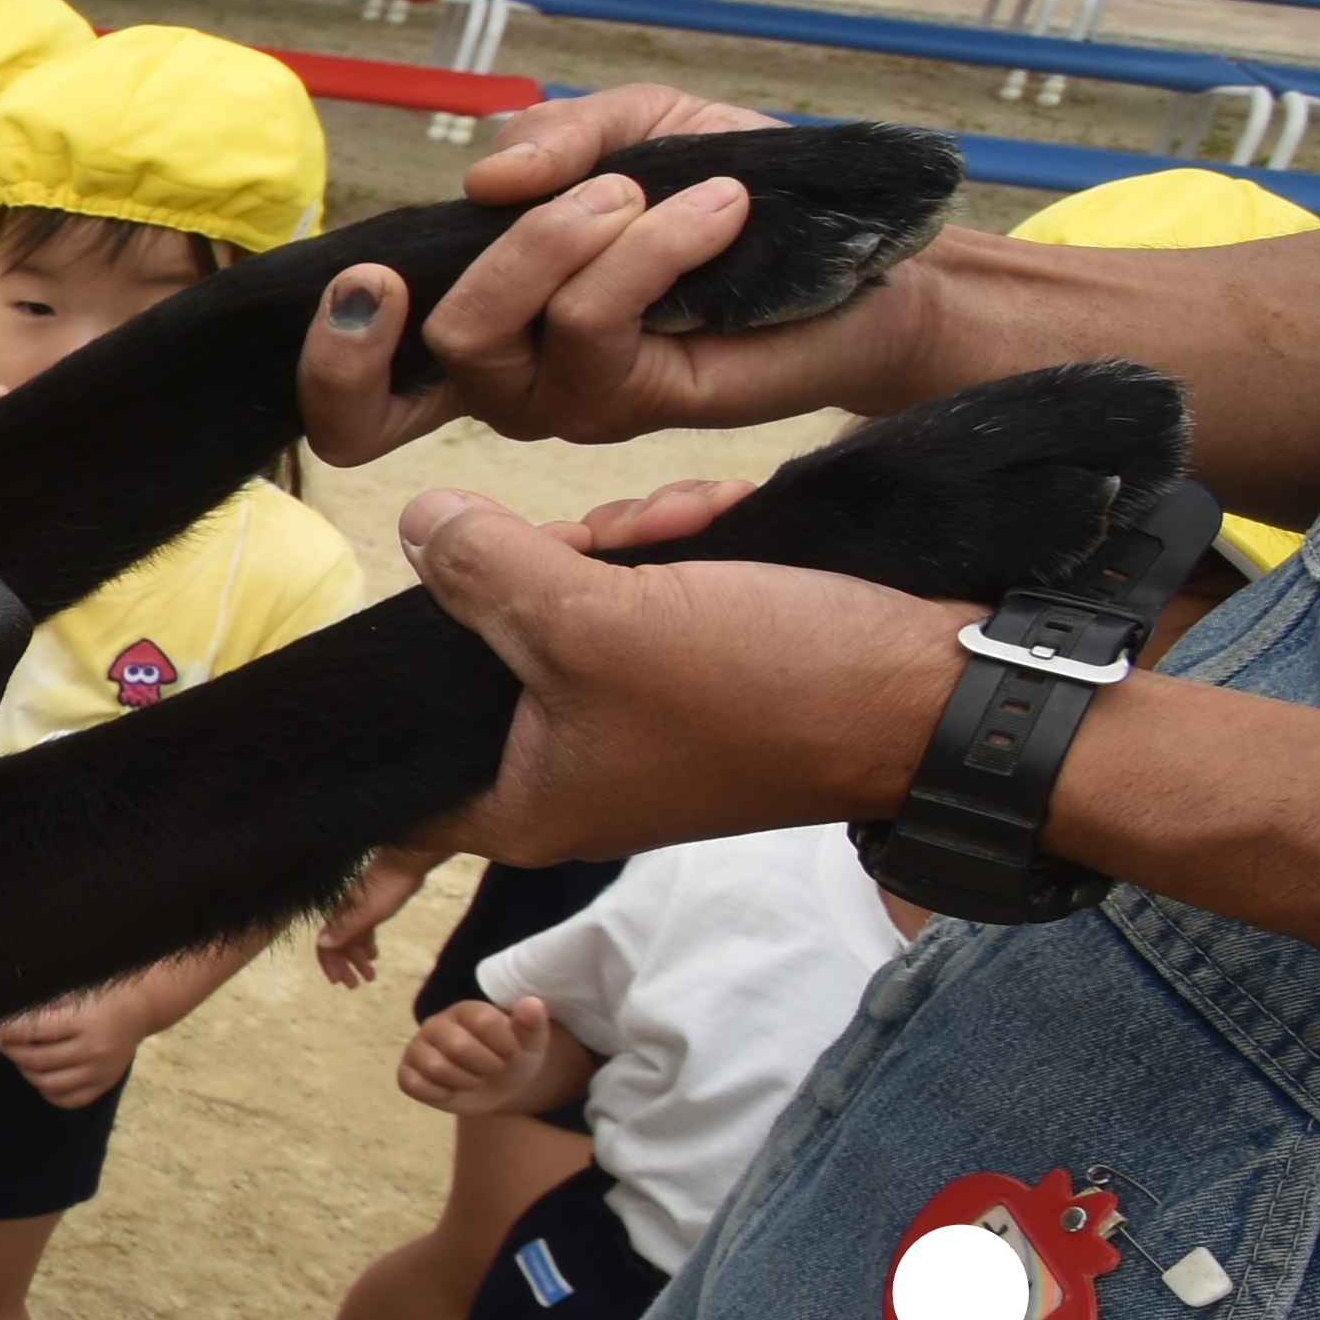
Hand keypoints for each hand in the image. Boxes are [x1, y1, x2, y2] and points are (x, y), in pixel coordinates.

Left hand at [0, 987, 151, 1109]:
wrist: (139, 1010)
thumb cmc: (101, 995)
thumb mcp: (74, 991)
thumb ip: (43, 1006)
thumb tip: (7, 1017)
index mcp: (85, 1022)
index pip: (35, 1030)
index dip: (9, 1031)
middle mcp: (93, 1051)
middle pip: (38, 1060)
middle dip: (12, 1050)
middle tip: (2, 1041)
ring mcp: (99, 1073)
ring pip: (48, 1083)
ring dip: (26, 1071)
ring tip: (20, 1057)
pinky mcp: (103, 1086)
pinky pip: (67, 1100)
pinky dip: (47, 1090)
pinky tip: (40, 1074)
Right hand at [296, 82, 907, 468]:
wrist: (865, 255)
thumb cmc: (743, 192)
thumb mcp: (637, 129)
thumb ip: (557, 137)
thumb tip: (482, 182)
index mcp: (488, 312)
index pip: (363, 388)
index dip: (329, 360)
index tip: (366, 279)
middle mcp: (510, 375)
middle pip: (389, 384)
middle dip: (406, 306)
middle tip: (476, 232)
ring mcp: (567, 401)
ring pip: (486, 336)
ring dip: (558, 237)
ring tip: (645, 190)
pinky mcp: (634, 406)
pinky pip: (591, 322)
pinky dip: (648, 244)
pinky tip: (718, 208)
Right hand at [313, 843, 437, 988]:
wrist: (407, 861)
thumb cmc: (388, 886)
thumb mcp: (368, 912)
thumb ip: (345, 928)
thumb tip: (322, 944)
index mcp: (340, 915)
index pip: (326, 944)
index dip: (330, 964)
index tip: (339, 982)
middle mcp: (344, 914)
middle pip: (338, 945)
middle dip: (345, 967)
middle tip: (356, 985)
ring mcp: (358, 910)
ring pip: (353, 940)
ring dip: (358, 960)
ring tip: (371, 977)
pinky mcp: (371, 907)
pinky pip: (364, 931)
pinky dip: (367, 946)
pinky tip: (375, 956)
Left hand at [396, 484, 964, 866]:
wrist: (937, 694)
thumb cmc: (772, 689)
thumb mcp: (602, 621)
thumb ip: (492, 570)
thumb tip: (419, 521)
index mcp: (520, 801)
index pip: (397, 775)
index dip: (383, 692)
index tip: (383, 646)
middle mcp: (564, 769)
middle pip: (483, 644)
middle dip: (545, 565)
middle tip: (610, 542)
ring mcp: (627, 721)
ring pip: (566, 600)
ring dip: (624, 544)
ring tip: (688, 525)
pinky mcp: (685, 674)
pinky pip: (637, 596)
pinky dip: (671, 550)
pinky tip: (714, 518)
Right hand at [396, 996, 575, 1115]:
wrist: (496, 1086)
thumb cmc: (510, 1057)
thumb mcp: (530, 1042)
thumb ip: (533, 1023)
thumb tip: (532, 1003)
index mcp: (466, 1010)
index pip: (485, 1022)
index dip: (505, 1045)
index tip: (511, 1051)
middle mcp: (437, 1024)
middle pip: (459, 1047)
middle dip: (486, 1067)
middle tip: (492, 1068)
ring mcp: (418, 1048)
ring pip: (437, 1068)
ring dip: (466, 1082)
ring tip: (473, 1079)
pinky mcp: (406, 1073)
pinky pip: (416, 1085)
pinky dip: (441, 1095)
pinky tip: (452, 1090)